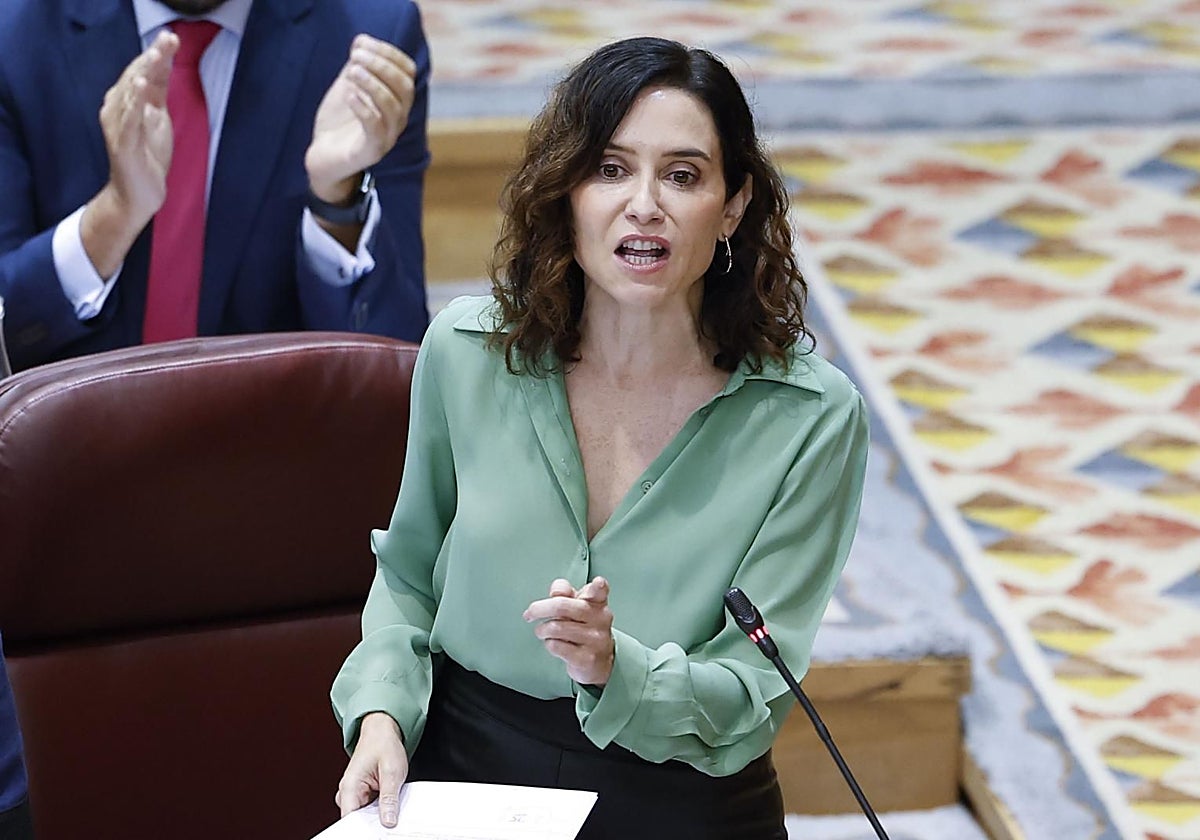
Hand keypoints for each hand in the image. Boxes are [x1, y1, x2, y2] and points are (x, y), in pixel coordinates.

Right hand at [82, 31, 177, 278]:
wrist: (139, 195)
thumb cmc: (148, 156)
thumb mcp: (158, 119)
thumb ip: (157, 94)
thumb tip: (162, 65)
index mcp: (129, 102)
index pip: (144, 73)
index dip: (157, 55)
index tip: (172, 37)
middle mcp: (118, 109)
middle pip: (136, 77)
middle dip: (152, 57)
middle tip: (167, 38)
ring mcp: (119, 126)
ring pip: (130, 93)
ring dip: (143, 72)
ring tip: (155, 54)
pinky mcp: (123, 144)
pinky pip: (128, 119)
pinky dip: (133, 101)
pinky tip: (138, 85)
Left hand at [305, 34, 416, 203]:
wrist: (323, 156)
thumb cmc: (338, 121)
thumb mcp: (348, 86)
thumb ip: (357, 66)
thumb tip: (361, 41)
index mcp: (397, 100)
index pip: (408, 72)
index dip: (389, 53)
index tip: (362, 42)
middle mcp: (398, 119)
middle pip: (405, 88)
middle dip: (382, 66)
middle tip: (355, 56)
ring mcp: (387, 137)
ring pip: (393, 108)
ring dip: (373, 85)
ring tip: (351, 72)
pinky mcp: (371, 153)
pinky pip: (375, 130)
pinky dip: (364, 109)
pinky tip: (349, 95)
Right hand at [336, 712, 408, 827]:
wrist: (382, 730)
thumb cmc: (384, 744)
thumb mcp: (392, 771)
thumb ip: (389, 798)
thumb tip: (388, 822)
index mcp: (349, 787)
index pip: (349, 821)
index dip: (364, 831)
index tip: (378, 834)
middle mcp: (347, 792)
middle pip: (357, 821)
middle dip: (374, 824)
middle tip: (392, 821)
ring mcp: (354, 794)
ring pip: (364, 817)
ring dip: (378, 817)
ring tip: (393, 810)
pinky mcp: (362, 795)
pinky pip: (369, 810)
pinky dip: (380, 811)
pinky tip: (390, 807)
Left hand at [524, 577, 614, 686]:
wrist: (597, 661)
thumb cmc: (582, 627)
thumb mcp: (576, 606)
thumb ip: (565, 593)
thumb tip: (556, 592)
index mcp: (597, 602)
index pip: (600, 591)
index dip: (599, 586)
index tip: (598, 583)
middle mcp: (600, 619)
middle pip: (562, 606)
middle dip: (539, 609)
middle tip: (529, 613)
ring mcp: (595, 639)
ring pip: (556, 627)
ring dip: (542, 630)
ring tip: (542, 631)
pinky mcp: (586, 658)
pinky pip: (556, 646)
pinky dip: (548, 644)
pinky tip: (554, 643)